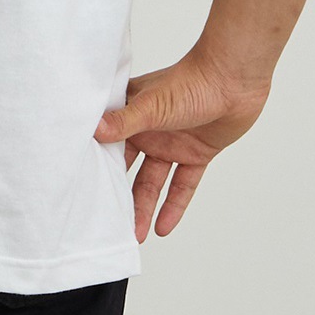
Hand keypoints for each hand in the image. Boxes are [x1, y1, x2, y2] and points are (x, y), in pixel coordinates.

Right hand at [94, 53, 270, 240]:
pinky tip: (164, 228)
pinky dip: (174, 205)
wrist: (234, 79)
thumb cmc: (189, 81)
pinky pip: (183, 185)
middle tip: (107, 223)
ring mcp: (172, 143)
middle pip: (129, 169)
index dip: (96, 168)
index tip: (81, 192)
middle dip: (119, 194)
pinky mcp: (196, 154)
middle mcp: (148, 130)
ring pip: (153, 181)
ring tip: (135, 234)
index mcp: (131, 113)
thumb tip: (92, 131)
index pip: (108, 146)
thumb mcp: (151, 105)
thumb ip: (124, 121)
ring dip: (145, 207)